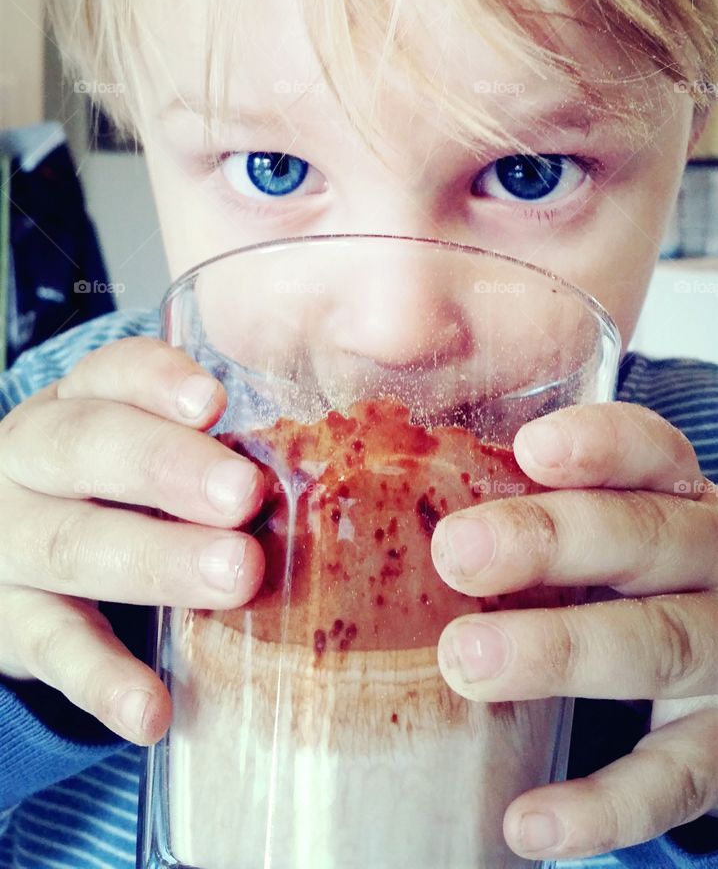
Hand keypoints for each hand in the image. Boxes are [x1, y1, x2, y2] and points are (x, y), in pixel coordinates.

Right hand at [0, 338, 265, 744]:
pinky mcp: (9, 623)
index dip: (159, 381)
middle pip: (88, 447)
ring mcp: (12, 543)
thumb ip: (207, 448)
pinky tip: (153, 709)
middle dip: (170, 467)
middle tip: (243, 493)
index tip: (214, 402)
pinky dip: (104, 681)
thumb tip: (322, 465)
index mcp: (76, 403)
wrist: (10, 556)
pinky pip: (54, 649)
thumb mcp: (137, 448)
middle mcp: (31, 460)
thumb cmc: (109, 491)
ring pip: (75, 543)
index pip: (112, 373)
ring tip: (236, 575)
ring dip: (158, 561)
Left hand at [430, 402, 717, 860]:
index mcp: (673, 498)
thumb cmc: (618, 580)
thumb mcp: (593, 533)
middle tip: (455, 552)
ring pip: (659, 645)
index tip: (530, 451)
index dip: (598, 446)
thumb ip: (510, 505)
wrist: (716, 669)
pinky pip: (673, 778)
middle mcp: (708, 565)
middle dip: (550, 541)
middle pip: (645, 538)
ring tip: (465, 662)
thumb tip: (351, 486)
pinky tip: (526, 823)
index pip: (650, 453)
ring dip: (561, 651)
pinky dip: (601, 804)